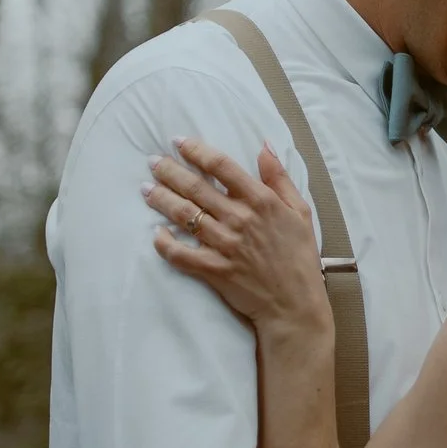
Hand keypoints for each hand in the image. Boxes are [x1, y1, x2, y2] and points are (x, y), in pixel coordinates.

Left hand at [146, 140, 332, 338]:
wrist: (295, 305)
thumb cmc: (300, 257)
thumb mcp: (301, 211)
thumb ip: (279, 178)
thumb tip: (264, 146)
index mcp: (261, 201)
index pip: (222, 167)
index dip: (197, 151)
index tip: (179, 142)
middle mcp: (240, 219)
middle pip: (196, 188)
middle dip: (170, 172)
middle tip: (152, 162)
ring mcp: (225, 245)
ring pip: (185, 216)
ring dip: (162, 200)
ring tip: (146, 190)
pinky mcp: (215, 270)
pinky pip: (182, 255)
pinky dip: (166, 244)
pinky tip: (156, 235)